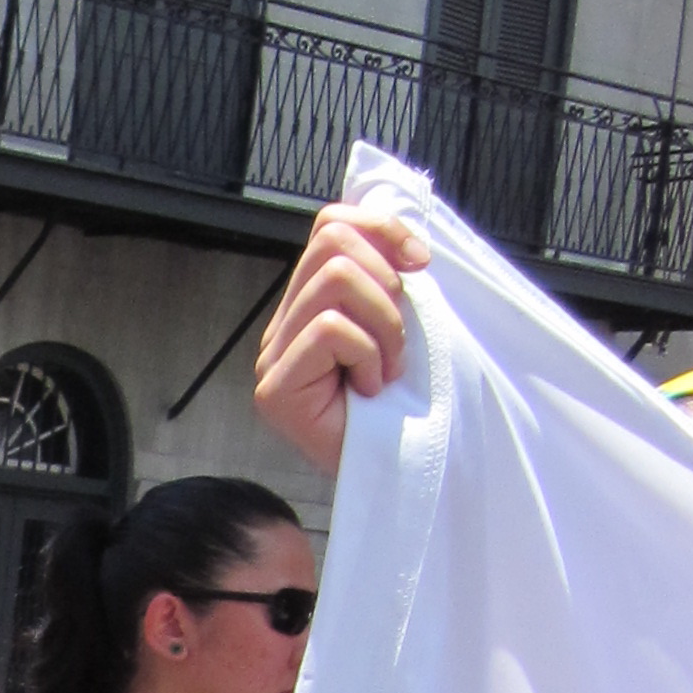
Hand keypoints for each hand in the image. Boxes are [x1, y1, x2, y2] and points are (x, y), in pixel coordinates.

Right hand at [252, 203, 427, 479]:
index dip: (382, 228)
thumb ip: (390, 277)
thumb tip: (408, 239)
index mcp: (310, 304)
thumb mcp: (405, 322)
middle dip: (386, 282)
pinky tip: (370, 389)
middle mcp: (282, 326)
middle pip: (332, 242)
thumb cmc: (406, 402)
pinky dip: (368, 355)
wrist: (401, 468)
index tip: (421, 263)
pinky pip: (331, 329)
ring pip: (335, 279)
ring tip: (388, 367)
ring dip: (384, 323)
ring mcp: (272, 357)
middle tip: (399, 337)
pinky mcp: (274, 388)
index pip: (330, 224)